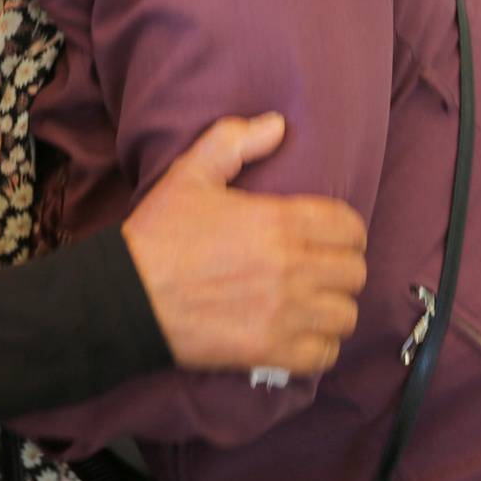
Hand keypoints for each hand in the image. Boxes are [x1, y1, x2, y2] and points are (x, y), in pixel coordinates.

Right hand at [122, 112, 368, 374]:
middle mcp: (291, 267)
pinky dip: (318, 347)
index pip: (349, 227)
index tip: (331, 237)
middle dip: (341, 269)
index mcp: (279, 221)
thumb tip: (276, 125)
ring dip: (332, 310)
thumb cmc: (158, 236)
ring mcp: (284, 313)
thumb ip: (233, 141)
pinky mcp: (270, 351)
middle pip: (355, 272)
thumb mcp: (189, 175)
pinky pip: (324, 355)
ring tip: (314, 305)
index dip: (345, 231)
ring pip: (345, 315)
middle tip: (321, 271)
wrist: (126, 296)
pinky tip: (301, 336)